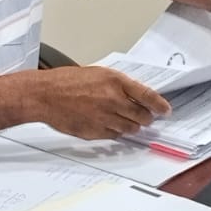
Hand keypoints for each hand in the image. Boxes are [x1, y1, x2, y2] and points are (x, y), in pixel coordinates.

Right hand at [27, 66, 171, 139]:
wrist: (45, 95)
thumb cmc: (67, 81)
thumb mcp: (98, 74)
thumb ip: (119, 85)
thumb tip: (136, 95)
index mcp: (115, 82)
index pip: (148, 96)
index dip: (160, 105)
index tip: (165, 110)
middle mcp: (113, 100)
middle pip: (142, 116)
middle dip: (146, 117)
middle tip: (145, 117)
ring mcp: (104, 118)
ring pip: (130, 128)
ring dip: (131, 126)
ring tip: (124, 119)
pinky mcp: (95, 132)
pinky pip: (114, 136)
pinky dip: (115, 132)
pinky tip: (108, 124)